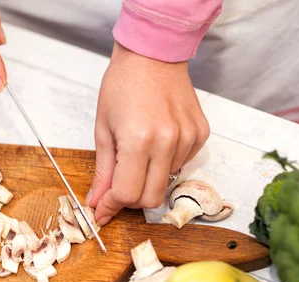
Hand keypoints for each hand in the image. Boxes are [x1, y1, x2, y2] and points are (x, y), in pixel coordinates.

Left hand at [86, 42, 209, 225]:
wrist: (153, 54)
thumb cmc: (122, 86)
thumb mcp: (103, 129)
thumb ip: (103, 171)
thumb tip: (98, 203)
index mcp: (138, 141)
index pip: (127, 194)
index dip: (111, 206)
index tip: (102, 209)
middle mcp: (167, 142)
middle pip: (151, 198)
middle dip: (131, 199)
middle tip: (118, 186)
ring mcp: (187, 139)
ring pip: (166, 183)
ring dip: (148, 178)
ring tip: (139, 151)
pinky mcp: (200, 134)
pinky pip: (181, 164)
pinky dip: (165, 163)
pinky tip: (157, 140)